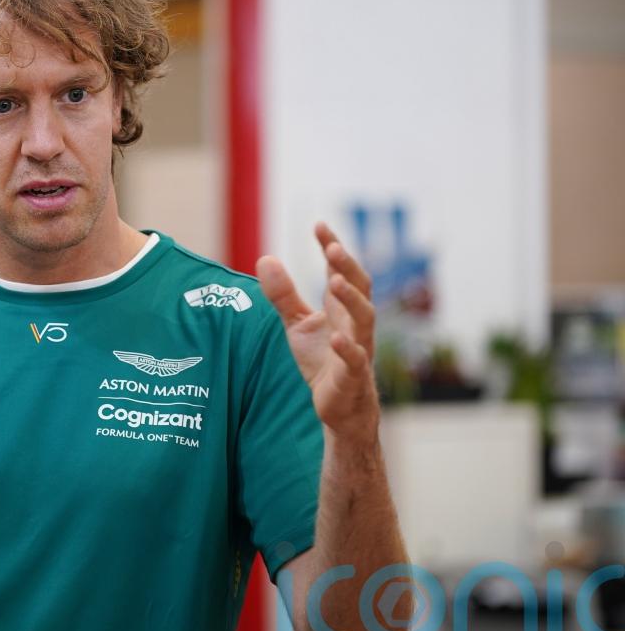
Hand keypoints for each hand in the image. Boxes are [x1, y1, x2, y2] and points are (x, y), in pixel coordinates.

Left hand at [256, 223, 377, 441]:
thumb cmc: (322, 360)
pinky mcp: (353, 377)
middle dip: (348, 267)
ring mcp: (359, 348)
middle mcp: (355, 323)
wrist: (339, 406)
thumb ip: (283, 294)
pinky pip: (356, 360)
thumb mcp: (297, 324)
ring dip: (352, 300)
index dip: (332, 248)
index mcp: (341, 308)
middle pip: (359, 288)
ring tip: (336, 282)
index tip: (319, 225)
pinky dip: (348, 348)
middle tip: (332, 248)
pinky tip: (337, 337)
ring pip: (365, 319)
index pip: (340, 271)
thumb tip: (264, 258)